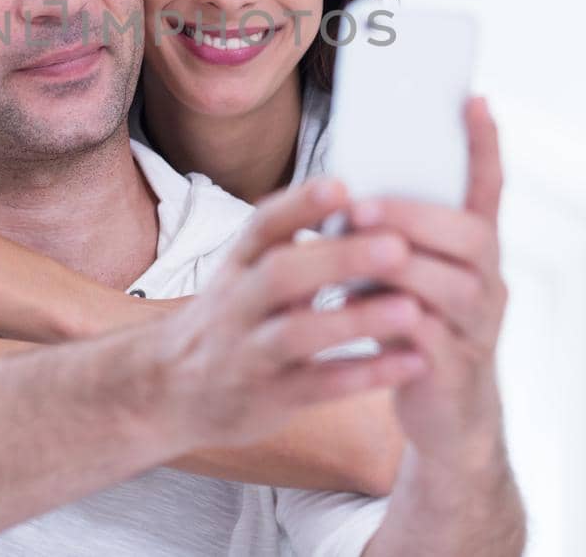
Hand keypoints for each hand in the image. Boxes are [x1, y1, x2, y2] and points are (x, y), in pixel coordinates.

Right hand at [139, 178, 428, 451]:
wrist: (173, 390)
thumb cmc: (232, 320)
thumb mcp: (245, 274)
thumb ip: (290, 242)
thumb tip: (354, 192)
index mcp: (238, 265)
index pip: (263, 226)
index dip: (299, 204)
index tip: (343, 187)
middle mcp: (237, 304)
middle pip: (280, 274)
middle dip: (339, 259)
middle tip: (397, 247)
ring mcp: (248, 352)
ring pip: (296, 334)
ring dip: (355, 320)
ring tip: (411, 310)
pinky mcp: (265, 398)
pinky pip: (316, 387)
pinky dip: (365, 375)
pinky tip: (411, 363)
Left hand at [351, 97, 510, 473]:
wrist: (446, 417)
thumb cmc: (416, 331)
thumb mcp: (408, 278)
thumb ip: (390, 241)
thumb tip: (341, 193)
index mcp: (476, 253)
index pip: (490, 190)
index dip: (485, 146)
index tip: (474, 99)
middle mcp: (488, 284)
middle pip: (471, 236)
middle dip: (412, 217)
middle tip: (359, 208)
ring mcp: (479, 329)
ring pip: (452, 286)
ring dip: (398, 266)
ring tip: (349, 254)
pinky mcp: (455, 371)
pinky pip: (427, 339)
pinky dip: (388, 321)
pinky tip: (351, 309)